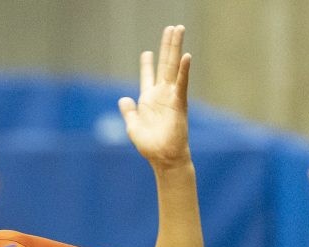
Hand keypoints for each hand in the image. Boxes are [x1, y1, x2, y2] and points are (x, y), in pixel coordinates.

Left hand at [119, 25, 192, 169]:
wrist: (163, 157)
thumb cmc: (150, 145)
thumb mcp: (133, 126)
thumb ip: (128, 111)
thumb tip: (123, 99)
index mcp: (149, 100)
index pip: (148, 77)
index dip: (147, 64)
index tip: (146, 52)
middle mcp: (162, 95)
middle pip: (165, 64)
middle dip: (167, 46)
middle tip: (172, 28)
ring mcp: (171, 97)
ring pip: (174, 67)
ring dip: (176, 48)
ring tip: (178, 29)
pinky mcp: (179, 103)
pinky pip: (182, 84)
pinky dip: (184, 70)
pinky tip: (186, 56)